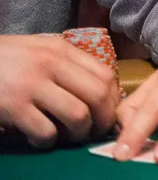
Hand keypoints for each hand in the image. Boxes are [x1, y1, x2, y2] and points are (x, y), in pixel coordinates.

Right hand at [0, 35, 119, 146]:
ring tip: (68, 137)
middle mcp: (51, 64)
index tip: (108, 112)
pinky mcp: (13, 107)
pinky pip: (45, 132)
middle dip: (103, 119)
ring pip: (78, 115)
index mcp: (61, 50)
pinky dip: (48, 142)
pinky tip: (40, 139)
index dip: (113, 99)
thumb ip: (66, 63)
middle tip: (95, 131)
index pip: (105, 74)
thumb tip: (99, 88)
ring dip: (78, 134)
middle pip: (98, 95)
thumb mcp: (39, 49)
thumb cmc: (5, 59)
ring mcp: (32, 86)